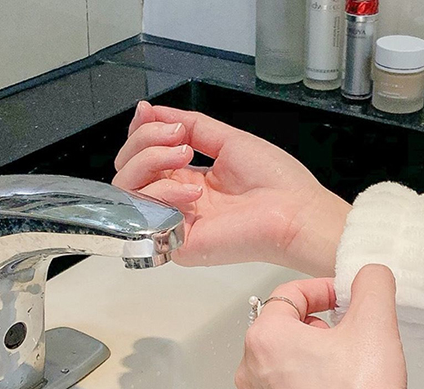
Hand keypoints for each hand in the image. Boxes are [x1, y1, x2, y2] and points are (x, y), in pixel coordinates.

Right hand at [113, 101, 349, 275]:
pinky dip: (163, 191)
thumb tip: (151, 110)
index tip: (148, 112)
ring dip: (150, 160)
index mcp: (190, 179)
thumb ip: (189, 125)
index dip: (139, 131)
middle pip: (128, 170)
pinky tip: (193, 190)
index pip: (143, 155)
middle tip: (179, 139)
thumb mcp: (228, 140)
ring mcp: (175, 222)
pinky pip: (144, 213)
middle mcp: (179, 201)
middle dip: (143, 141)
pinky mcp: (176, 242)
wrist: (296, 213)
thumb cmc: (277, 183)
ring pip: (127, 189)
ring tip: (185, 156)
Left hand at [235, 264, 407, 388]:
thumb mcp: (377, 324)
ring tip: (349, 380)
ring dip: (311, 368)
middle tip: (353, 342)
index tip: (348, 299)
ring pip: (282, 376)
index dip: (322, 290)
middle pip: (282, 335)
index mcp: (265, 340)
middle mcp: (249, 378)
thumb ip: (372, 283)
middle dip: (317, 331)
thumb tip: (368, 275)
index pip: (288, 295)